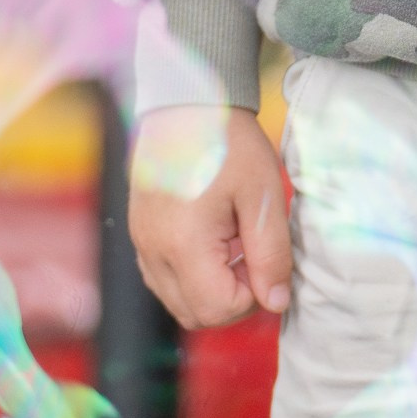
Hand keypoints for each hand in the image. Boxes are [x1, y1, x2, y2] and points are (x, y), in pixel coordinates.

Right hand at [128, 105, 290, 325]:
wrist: (187, 102)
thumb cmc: (228, 143)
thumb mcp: (263, 197)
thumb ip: (271, 254)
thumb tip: (276, 302)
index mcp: (183, 244)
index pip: (219, 310)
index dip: (252, 294)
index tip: (262, 255)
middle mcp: (153, 251)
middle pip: (195, 315)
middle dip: (233, 297)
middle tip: (251, 252)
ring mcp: (141, 244)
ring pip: (178, 302)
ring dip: (212, 288)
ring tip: (233, 241)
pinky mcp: (139, 234)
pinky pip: (164, 279)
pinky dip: (191, 275)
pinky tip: (213, 238)